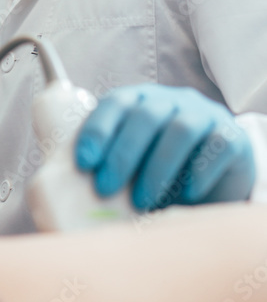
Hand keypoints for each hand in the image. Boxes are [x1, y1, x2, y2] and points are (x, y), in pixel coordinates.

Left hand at [75, 84, 254, 209]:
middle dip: (122, 154)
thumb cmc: (163, 168)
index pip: (117, 103)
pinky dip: (198, 172)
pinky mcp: (231, 136)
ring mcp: (204, 115)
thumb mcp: (133, 162)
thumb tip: (70, 191)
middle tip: (106, 188)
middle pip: (146, 116)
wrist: (215, 174)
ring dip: (157, 167)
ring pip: (180, 130)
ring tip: (141, 201)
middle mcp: (172, 101)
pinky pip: (217, 146)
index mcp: (142, 100)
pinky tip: (185, 195)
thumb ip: (108, 165)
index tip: (84, 162)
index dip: (98, 130)